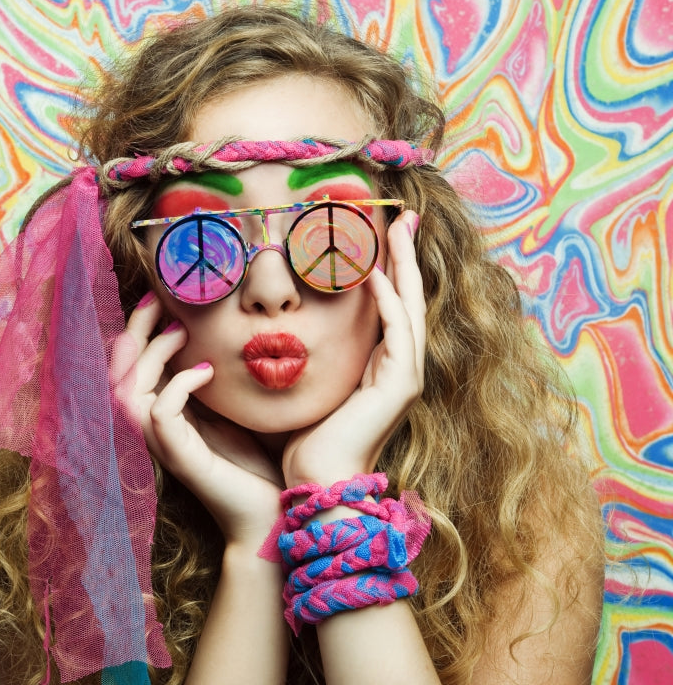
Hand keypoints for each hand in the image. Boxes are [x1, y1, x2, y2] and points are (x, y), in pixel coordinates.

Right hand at [115, 296, 282, 550]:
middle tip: (159, 297)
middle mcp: (151, 430)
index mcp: (159, 416)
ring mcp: (161, 445)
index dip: (135, 331)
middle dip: (133, 330)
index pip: (127, 367)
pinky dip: (178, 385)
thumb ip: (212, 378)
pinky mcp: (179, 458)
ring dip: (151, 354)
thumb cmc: (254, 463)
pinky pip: (159, 412)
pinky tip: (206, 371)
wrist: (273, 514)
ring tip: (182, 330)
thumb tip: (221, 330)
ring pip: (127, 390)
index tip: (158, 296)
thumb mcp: (230, 408)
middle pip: (116, 373)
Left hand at [281, 211, 426, 487]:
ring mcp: (404, 377)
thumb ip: (312, 352)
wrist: (317, 480)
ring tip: (396, 228)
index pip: (391, 305)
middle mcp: (400, 368)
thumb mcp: (310, 383)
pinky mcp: (399, 386)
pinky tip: (375, 273)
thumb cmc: (305, 440)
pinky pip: (396, 332)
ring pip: (409, 306)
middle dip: (407, 256)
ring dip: (403, 265)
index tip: (382, 233)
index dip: (390, 268)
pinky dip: (387, 301)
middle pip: (409, 297)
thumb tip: (287, 323)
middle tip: (405, 216)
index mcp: (381, 366)